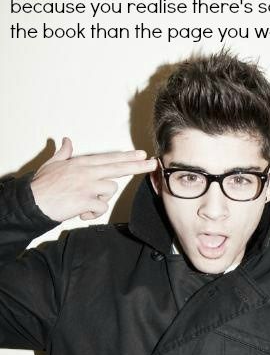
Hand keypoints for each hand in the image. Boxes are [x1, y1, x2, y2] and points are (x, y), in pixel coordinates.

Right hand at [30, 137, 157, 221]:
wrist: (32, 202)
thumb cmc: (42, 186)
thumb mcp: (52, 165)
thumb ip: (63, 153)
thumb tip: (65, 140)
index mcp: (82, 163)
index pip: (109, 158)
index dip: (127, 156)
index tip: (141, 154)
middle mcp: (87, 172)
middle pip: (119, 167)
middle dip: (138, 165)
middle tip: (152, 163)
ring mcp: (88, 185)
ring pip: (110, 191)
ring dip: (100, 200)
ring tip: (84, 202)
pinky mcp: (86, 200)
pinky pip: (101, 208)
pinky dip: (92, 214)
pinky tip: (81, 212)